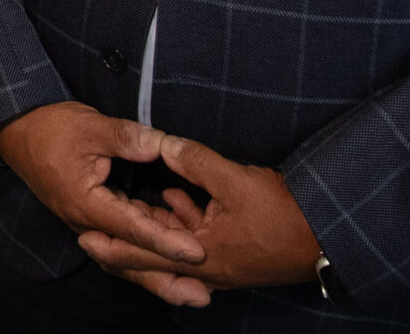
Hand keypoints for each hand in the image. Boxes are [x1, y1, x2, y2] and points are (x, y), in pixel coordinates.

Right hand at [0, 103, 206, 272]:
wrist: (18, 130)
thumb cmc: (51, 128)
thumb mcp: (90, 125)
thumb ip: (128, 137)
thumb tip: (163, 145)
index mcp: (86, 203)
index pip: (132, 229)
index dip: (166, 242)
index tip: (197, 253)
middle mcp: (87, 222)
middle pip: (129, 260)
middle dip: (166, 279)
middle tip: (202, 294)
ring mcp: (90, 221)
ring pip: (127, 255)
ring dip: (159, 269)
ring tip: (196, 286)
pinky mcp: (96, 214)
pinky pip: (124, 239)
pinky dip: (148, 246)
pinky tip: (174, 248)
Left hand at [75, 133, 321, 307]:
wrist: (327, 238)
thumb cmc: (284, 215)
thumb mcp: (234, 180)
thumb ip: (193, 161)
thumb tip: (162, 143)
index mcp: (199, 256)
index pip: (141, 255)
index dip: (111, 245)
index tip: (83, 235)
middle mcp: (205, 267)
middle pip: (153, 255)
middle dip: (124, 241)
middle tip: (90, 229)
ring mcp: (220, 262)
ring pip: (173, 245)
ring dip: (153, 226)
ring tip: (126, 207)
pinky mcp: (232, 251)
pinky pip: (195, 238)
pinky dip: (180, 219)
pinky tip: (172, 196)